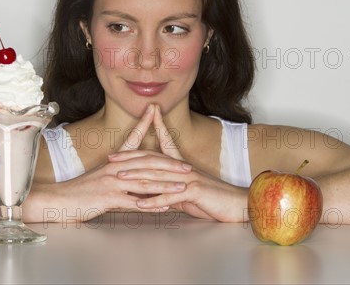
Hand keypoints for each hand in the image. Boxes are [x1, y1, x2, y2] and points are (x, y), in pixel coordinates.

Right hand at [41, 105, 191, 221]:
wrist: (59, 200)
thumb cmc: (80, 190)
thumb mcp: (99, 175)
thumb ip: (117, 172)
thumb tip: (133, 172)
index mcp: (113, 161)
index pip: (131, 139)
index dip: (144, 125)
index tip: (155, 111)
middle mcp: (114, 168)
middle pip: (146, 163)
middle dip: (169, 165)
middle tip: (187, 166)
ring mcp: (112, 182)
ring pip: (144, 182)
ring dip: (165, 185)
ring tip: (182, 187)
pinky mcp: (109, 198)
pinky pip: (134, 202)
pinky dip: (151, 205)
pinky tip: (164, 207)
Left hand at [110, 105, 246, 221]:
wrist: (238, 204)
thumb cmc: (212, 199)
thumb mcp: (187, 193)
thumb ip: (169, 191)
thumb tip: (151, 194)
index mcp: (181, 166)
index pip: (158, 151)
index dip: (138, 148)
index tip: (123, 144)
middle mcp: (183, 168)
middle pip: (152, 160)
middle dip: (130, 159)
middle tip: (111, 159)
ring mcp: (189, 178)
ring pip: (158, 176)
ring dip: (137, 177)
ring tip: (119, 178)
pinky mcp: (195, 191)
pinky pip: (171, 196)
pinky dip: (155, 201)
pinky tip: (140, 205)